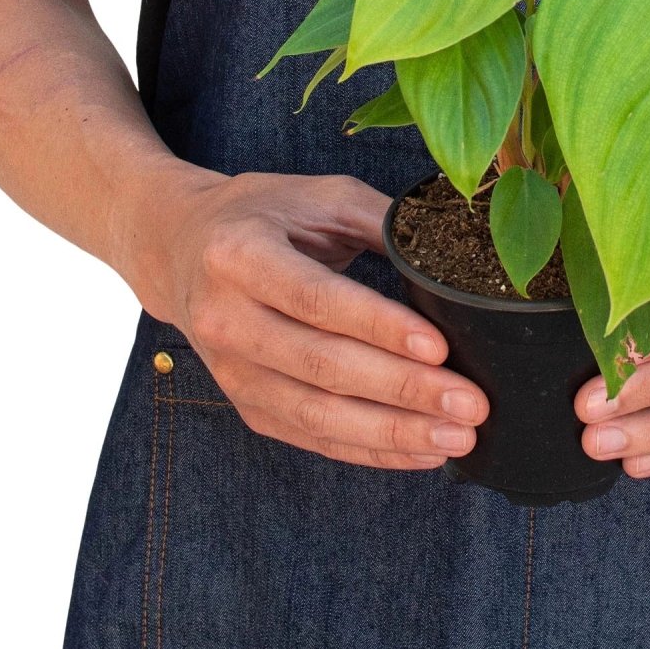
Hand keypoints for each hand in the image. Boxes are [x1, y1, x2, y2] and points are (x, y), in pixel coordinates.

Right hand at [129, 168, 489, 469]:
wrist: (180, 248)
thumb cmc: (264, 214)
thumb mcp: (320, 196)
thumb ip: (383, 220)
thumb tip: (456, 253)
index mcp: (240, 254)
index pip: (316, 299)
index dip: (379, 327)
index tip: (439, 347)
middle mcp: (225, 318)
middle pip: (321, 366)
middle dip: (403, 390)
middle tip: (470, 404)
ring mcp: (231, 371)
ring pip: (317, 415)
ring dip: (393, 433)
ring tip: (457, 438)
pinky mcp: (245, 404)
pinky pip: (311, 438)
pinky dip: (369, 451)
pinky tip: (421, 453)